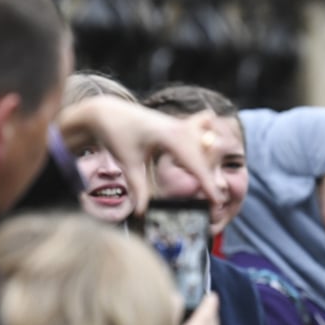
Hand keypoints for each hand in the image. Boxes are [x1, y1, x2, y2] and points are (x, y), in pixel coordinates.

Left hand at [55, 95, 222, 213]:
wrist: (108, 112)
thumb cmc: (116, 134)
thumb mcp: (127, 162)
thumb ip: (138, 187)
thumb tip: (141, 212)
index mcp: (169, 135)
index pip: (195, 162)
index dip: (208, 183)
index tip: (217, 201)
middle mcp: (180, 127)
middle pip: (205, 155)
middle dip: (212, 178)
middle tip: (214, 202)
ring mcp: (182, 123)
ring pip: (207, 144)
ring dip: (212, 163)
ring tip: (212, 185)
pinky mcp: (180, 124)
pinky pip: (203, 132)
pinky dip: (208, 144)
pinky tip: (211, 155)